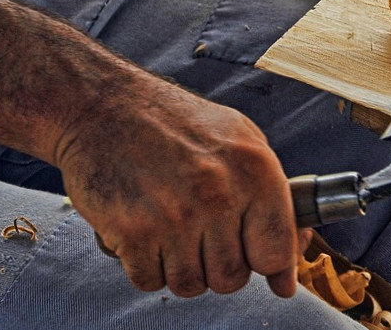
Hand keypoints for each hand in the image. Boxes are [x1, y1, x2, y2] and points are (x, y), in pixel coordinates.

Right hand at [55, 71, 306, 297]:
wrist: (102, 105)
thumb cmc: (174, 123)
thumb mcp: (240, 141)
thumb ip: (273, 202)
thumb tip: (288, 274)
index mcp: (255, 170)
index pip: (277, 253)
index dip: (266, 263)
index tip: (253, 257)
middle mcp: (218, 193)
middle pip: (232, 278)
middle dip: (216, 265)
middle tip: (198, 232)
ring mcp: (174, 214)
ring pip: (190, 285)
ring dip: (178, 266)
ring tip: (168, 227)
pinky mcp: (132, 230)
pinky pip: (149, 280)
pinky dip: (144, 265)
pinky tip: (142, 230)